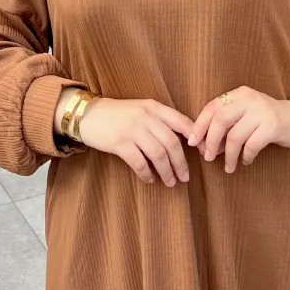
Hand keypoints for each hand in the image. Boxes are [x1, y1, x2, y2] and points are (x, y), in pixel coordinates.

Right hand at [78, 97, 194, 186]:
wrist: (88, 114)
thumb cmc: (117, 114)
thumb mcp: (141, 110)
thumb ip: (159, 120)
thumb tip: (183, 139)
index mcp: (154, 106)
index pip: (181, 121)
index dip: (194, 138)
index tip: (201, 153)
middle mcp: (146, 116)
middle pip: (172, 143)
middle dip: (181, 163)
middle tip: (185, 177)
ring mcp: (133, 129)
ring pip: (158, 155)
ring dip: (167, 172)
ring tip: (171, 182)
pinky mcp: (120, 143)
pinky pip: (140, 163)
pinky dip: (147, 174)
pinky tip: (150, 180)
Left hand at [189, 87, 289, 172]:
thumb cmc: (267, 120)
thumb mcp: (246, 115)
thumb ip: (227, 124)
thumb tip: (203, 144)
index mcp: (239, 93)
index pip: (212, 106)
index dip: (199, 124)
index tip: (192, 141)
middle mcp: (250, 98)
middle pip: (220, 120)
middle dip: (210, 141)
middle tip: (208, 157)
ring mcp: (262, 111)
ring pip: (235, 136)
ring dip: (228, 155)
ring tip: (228, 167)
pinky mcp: (273, 126)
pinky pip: (251, 145)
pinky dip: (245, 156)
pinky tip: (246, 161)